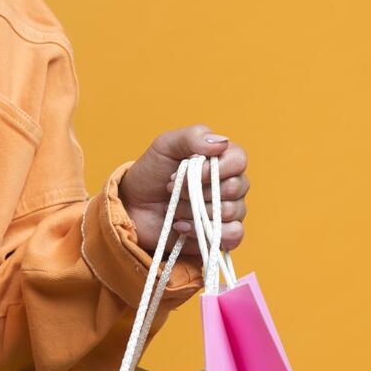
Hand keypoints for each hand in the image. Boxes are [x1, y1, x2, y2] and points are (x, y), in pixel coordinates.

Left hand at [119, 124, 249, 256]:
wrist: (132, 207)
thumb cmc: (151, 174)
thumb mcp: (164, 146)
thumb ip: (192, 136)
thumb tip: (221, 142)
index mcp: (223, 159)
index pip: (239, 160)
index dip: (211, 169)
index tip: (183, 172)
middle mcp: (232, 184)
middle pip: (235, 187)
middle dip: (196, 191)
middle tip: (172, 190)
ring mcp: (228, 210)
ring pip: (231, 211)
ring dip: (193, 211)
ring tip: (174, 209)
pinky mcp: (220, 233)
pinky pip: (234, 234)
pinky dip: (204, 232)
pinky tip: (181, 226)